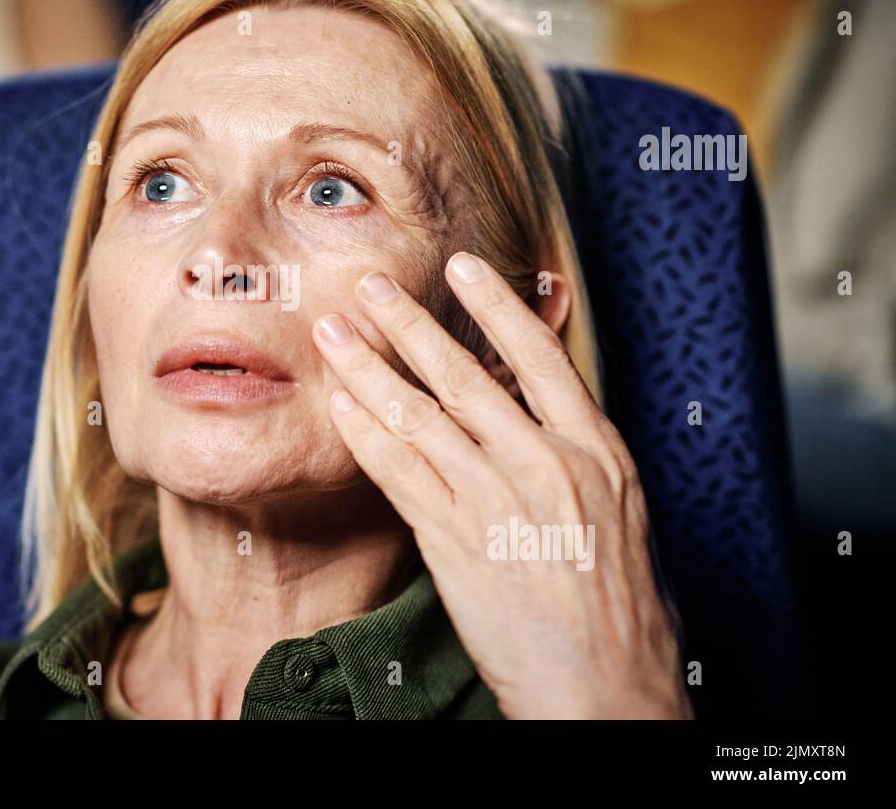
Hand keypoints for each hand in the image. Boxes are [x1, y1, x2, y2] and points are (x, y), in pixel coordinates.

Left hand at [311, 252, 692, 718]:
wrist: (604, 686)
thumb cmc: (620, 610)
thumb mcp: (620, 514)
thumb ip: (577, 461)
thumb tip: (540, 423)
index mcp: (597, 451)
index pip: (540, 356)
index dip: (496, 306)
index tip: (464, 268)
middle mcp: (546, 463)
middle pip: (464, 375)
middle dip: (409, 323)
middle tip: (373, 285)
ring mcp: (496, 499)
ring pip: (418, 414)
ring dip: (367, 367)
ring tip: (334, 333)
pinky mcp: (455, 539)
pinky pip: (397, 470)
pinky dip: (363, 432)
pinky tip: (338, 404)